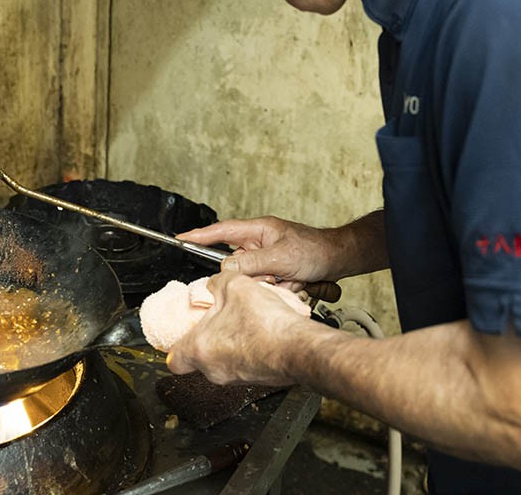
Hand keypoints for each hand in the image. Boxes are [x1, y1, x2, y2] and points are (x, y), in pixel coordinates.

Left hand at [165, 270, 313, 385]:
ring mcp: (236, 378)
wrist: (300, 348)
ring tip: (243, 320)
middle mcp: (215, 370)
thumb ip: (218, 283)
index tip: (180, 334)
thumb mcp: (236, 286)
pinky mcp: (257, 379)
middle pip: (200, 357)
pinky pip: (245, 363)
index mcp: (199, 349)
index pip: (173, 360)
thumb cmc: (266, 325)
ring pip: (223, 360)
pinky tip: (260, 331)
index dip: (174, 345)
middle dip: (208, 336)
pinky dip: (249, 349)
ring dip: (230, 341)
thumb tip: (215, 284)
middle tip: (217, 319)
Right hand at [177, 216, 348, 291]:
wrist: (340, 260)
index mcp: (258, 231)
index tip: (179, 239)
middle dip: (258, 277)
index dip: (199, 235)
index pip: (222, 231)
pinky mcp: (276, 274)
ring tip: (293, 279)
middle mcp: (259, 244)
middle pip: (238, 266)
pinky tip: (297, 285)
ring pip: (254, 281)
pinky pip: (267, 289)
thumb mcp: (282, 257)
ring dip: (274, 286)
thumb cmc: (316, 249)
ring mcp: (267, 260)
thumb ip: (252, 263)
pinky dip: (282, 290)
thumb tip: (226, 269)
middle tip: (277, 277)